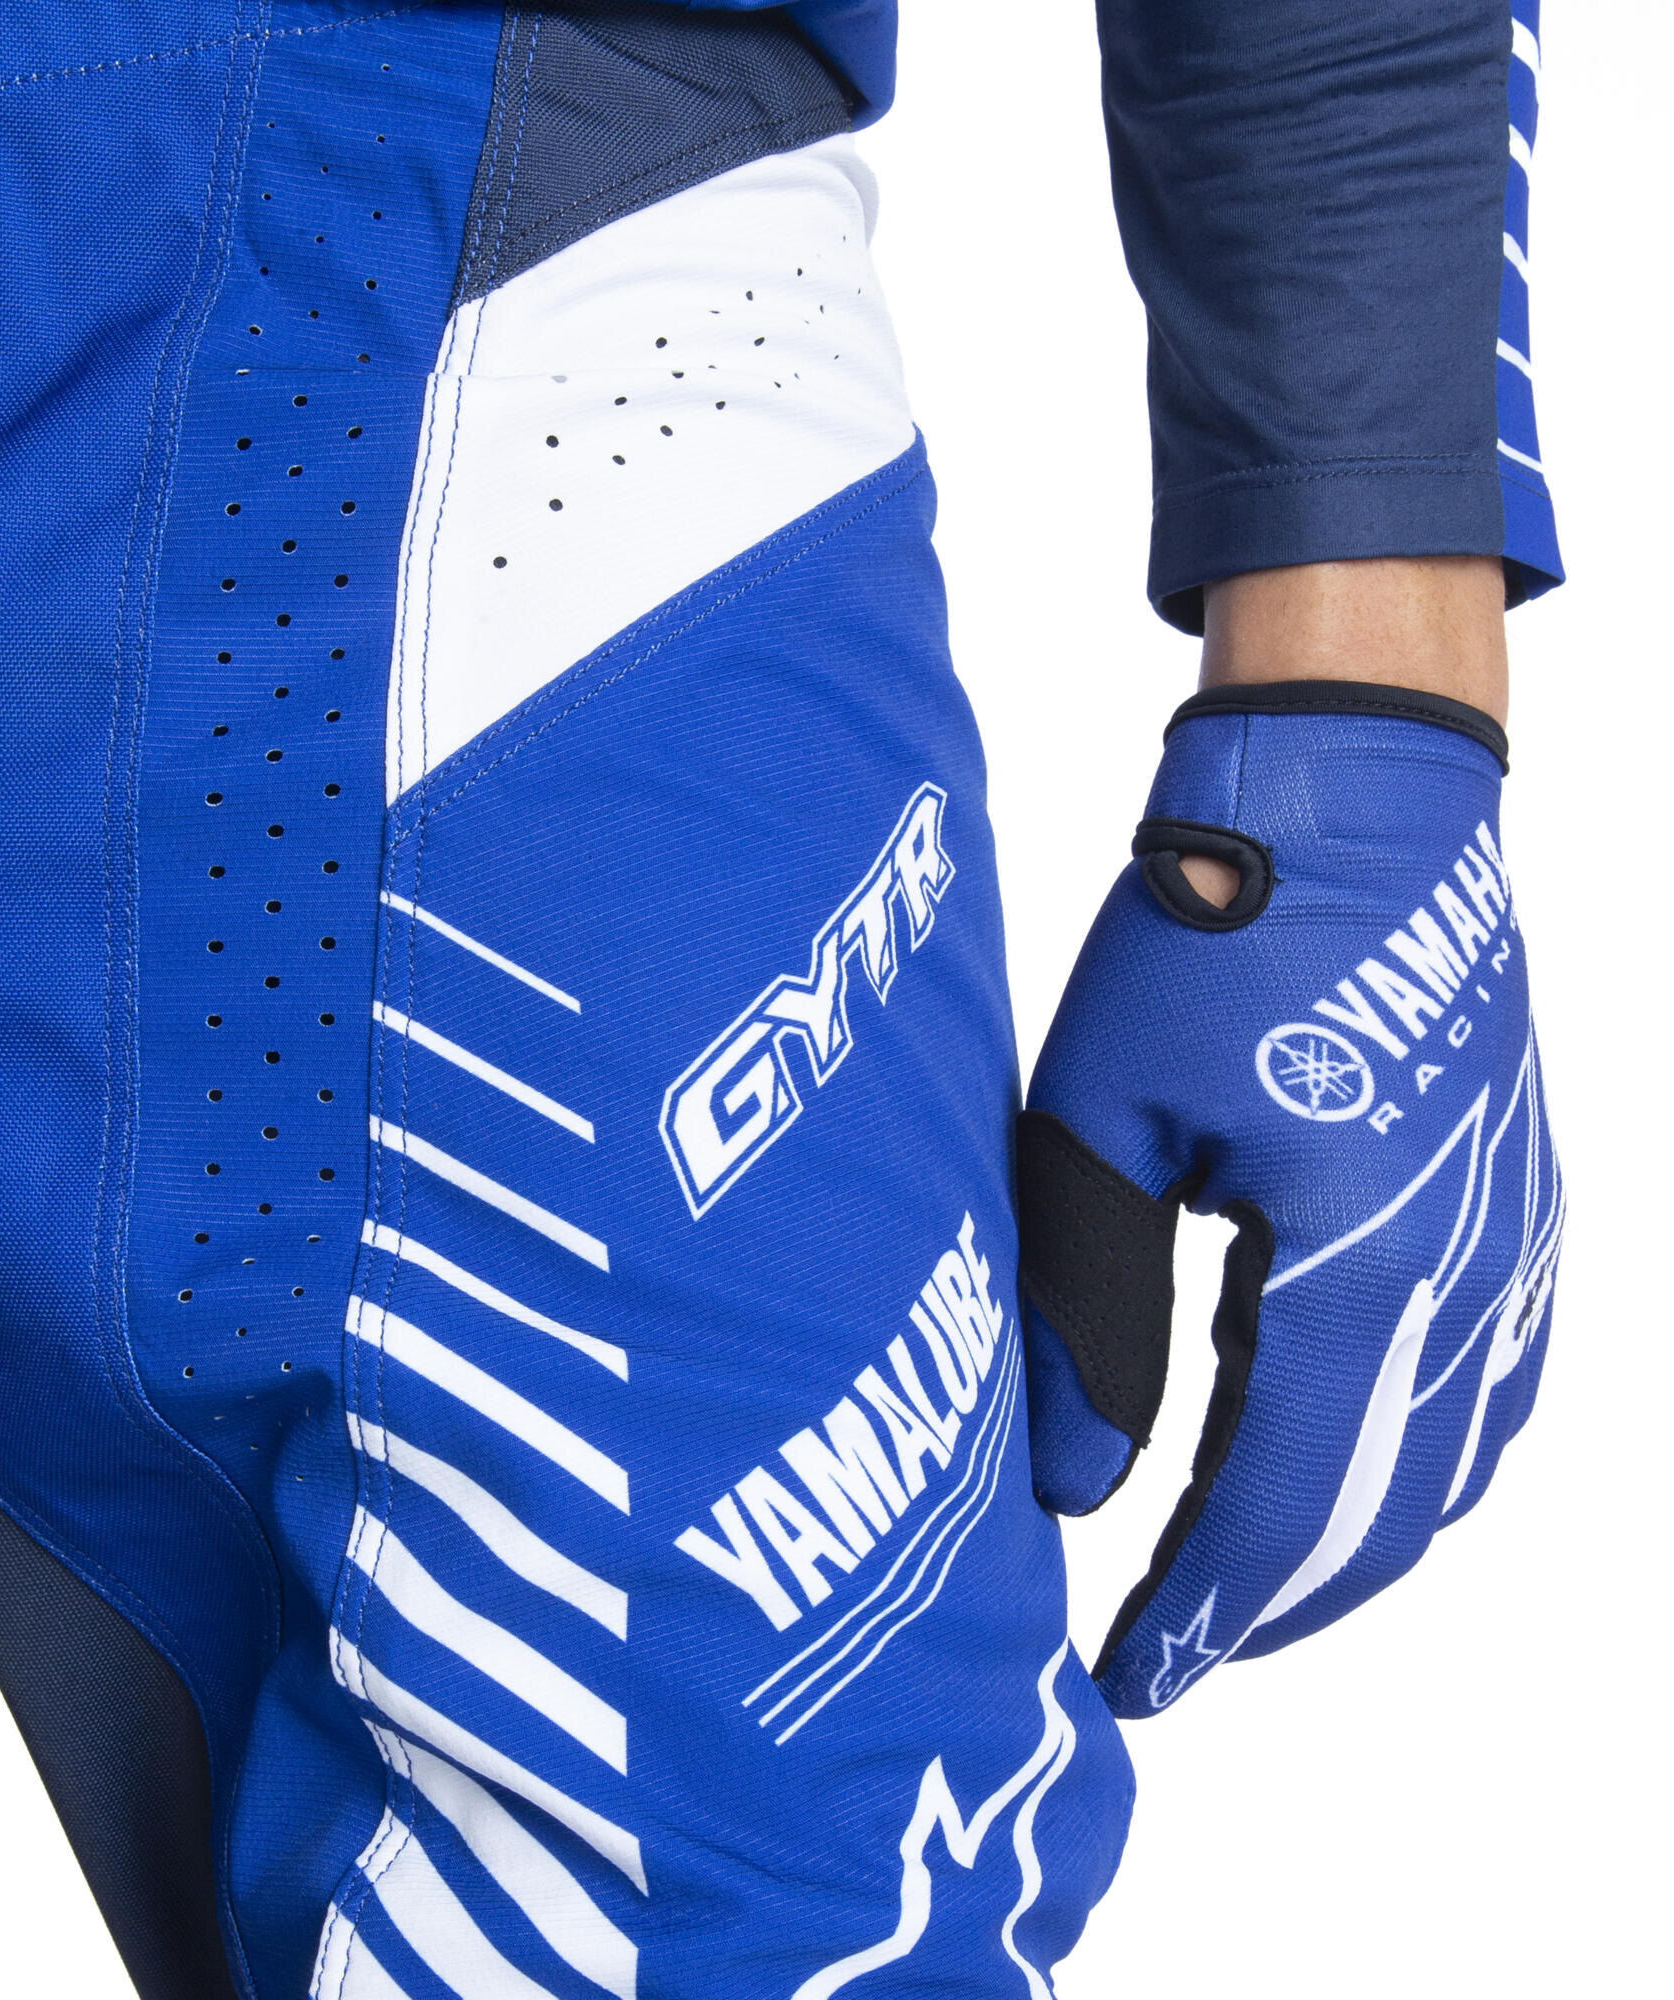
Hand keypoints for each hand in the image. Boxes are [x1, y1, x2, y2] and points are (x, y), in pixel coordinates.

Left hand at [1016, 681, 1561, 1717]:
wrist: (1358, 795)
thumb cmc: (1214, 936)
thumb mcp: (1102, 1127)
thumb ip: (1087, 1317)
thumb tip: (1065, 1485)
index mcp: (1361, 1269)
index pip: (1284, 1504)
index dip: (1206, 1610)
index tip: (1137, 1679)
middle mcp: (1468, 1281)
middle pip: (1381, 1511)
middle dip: (1273, 1602)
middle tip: (1175, 1656)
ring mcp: (1512, 1242)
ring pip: (1449, 1462)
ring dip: (1350, 1546)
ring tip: (1244, 1589)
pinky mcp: (1513, 1200)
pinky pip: (1490, 1385)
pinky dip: (1416, 1462)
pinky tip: (1351, 1470)